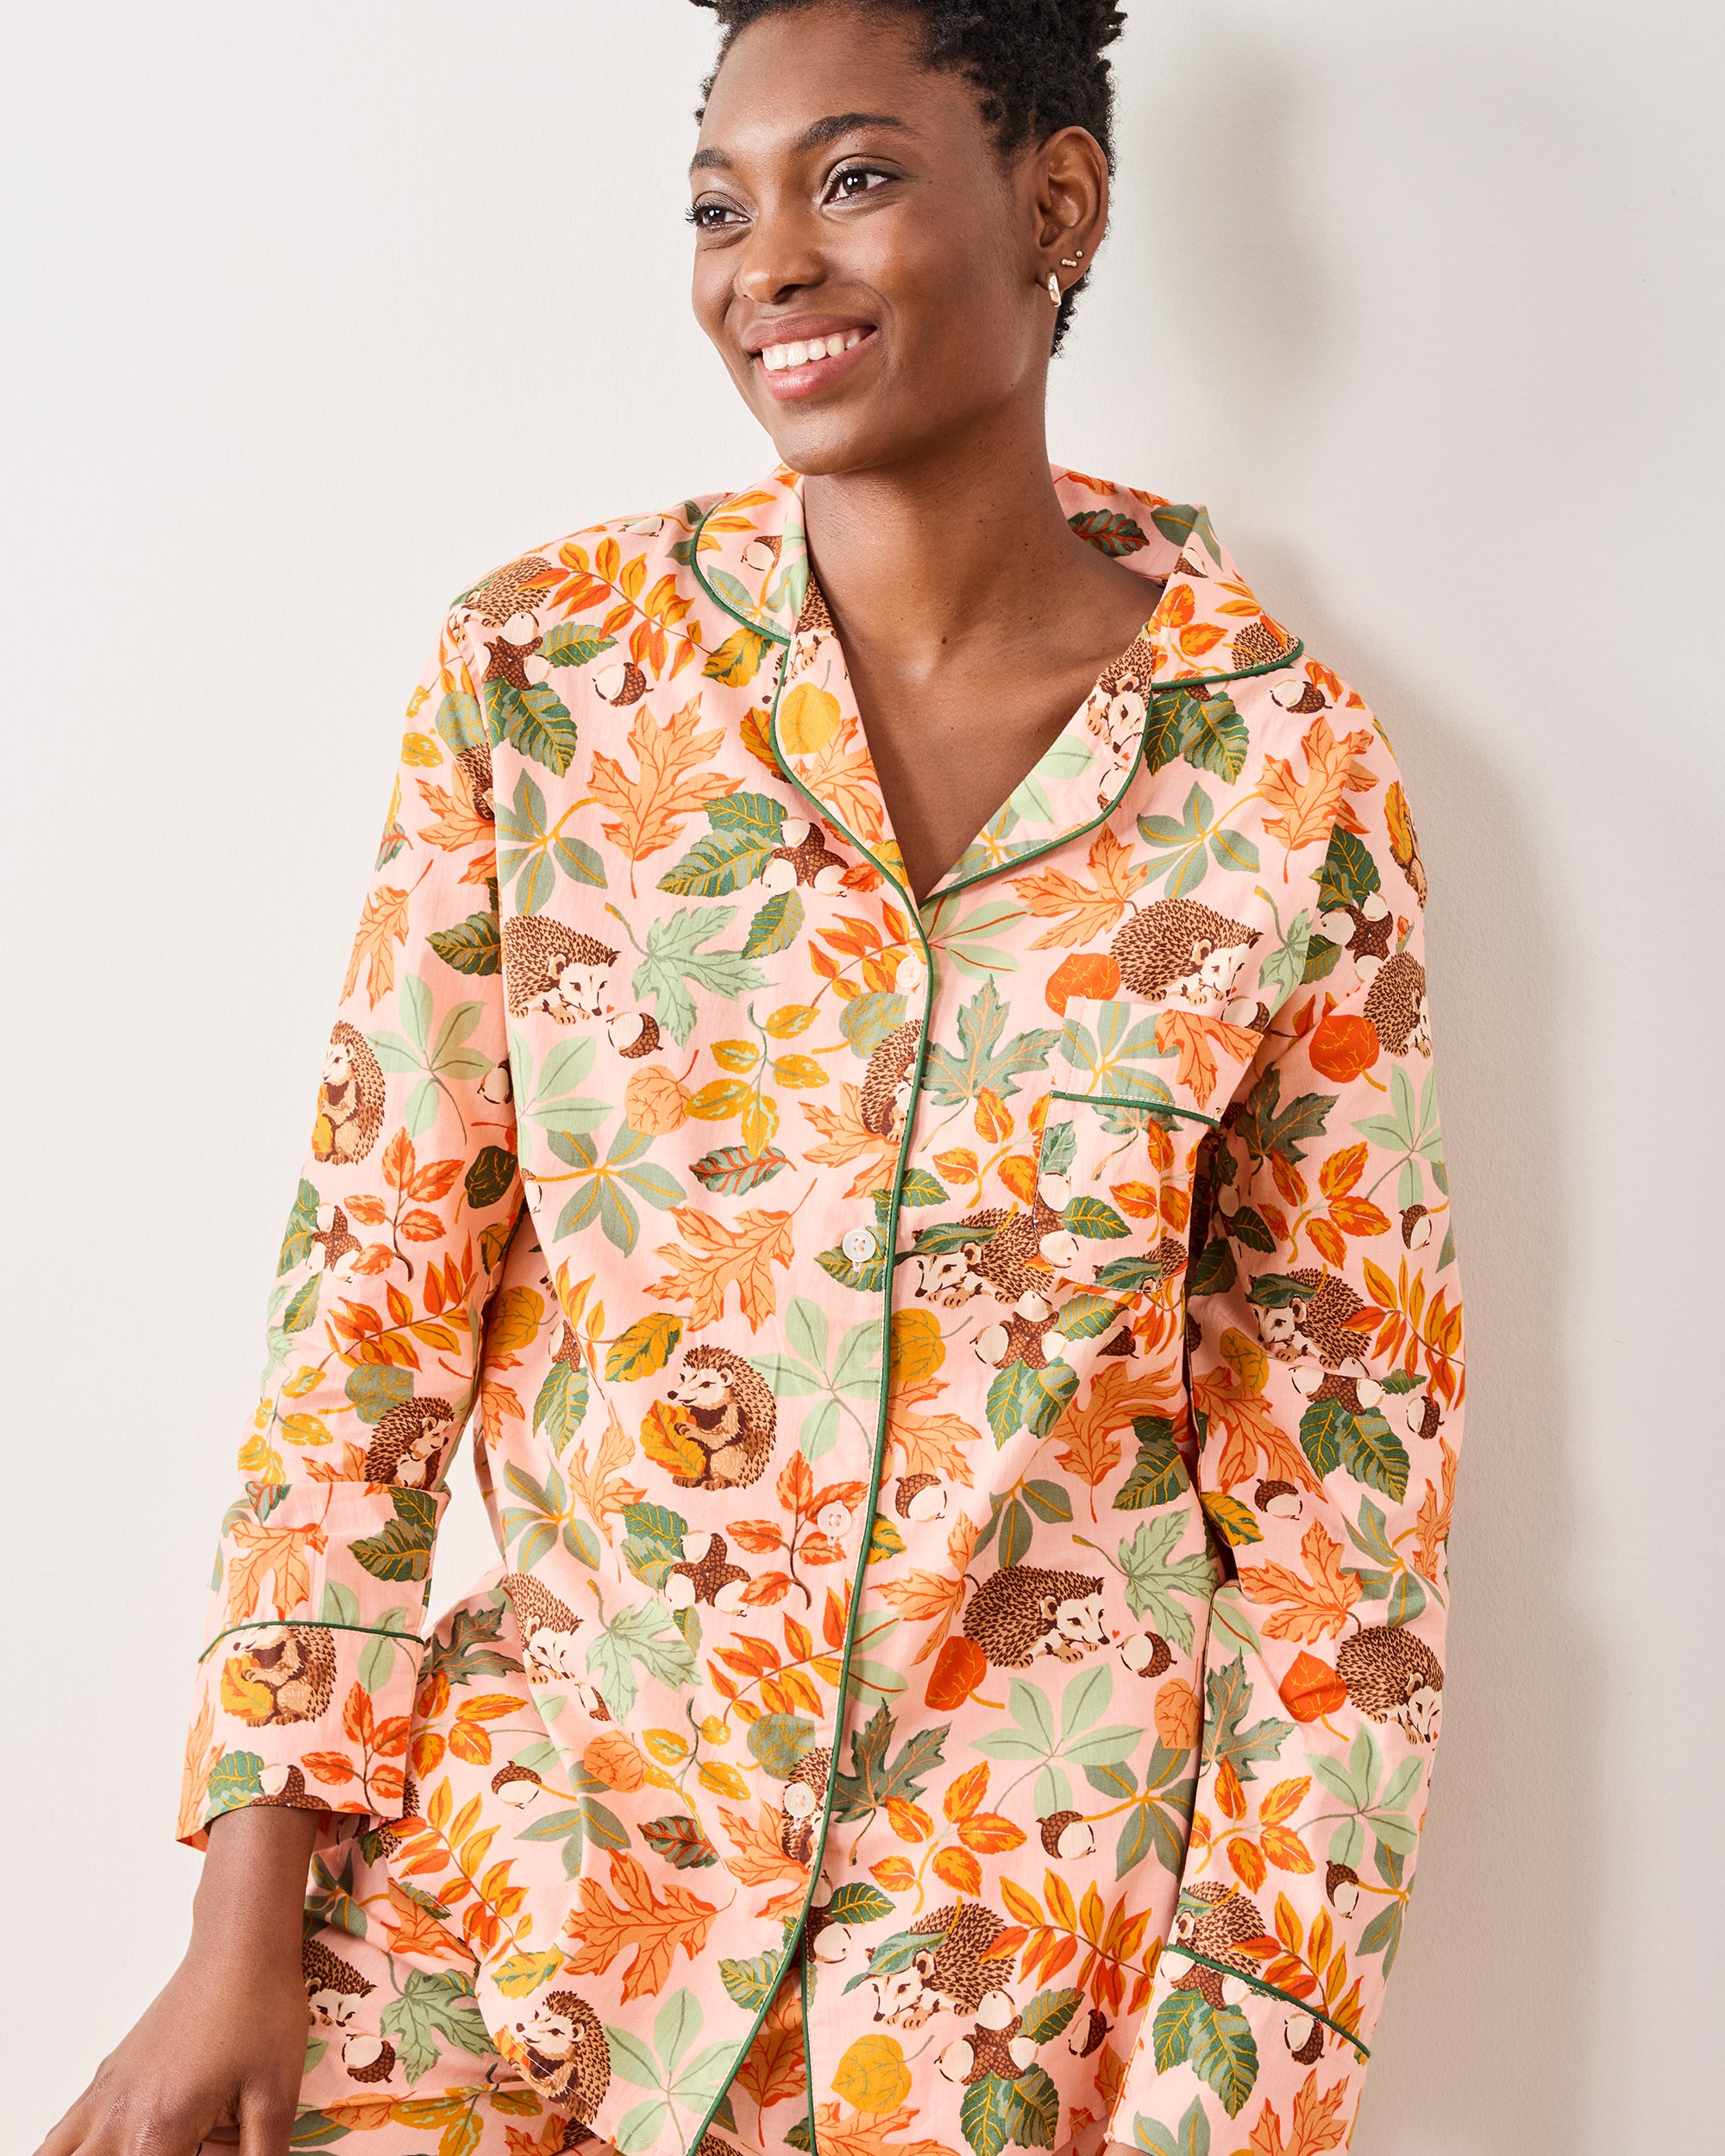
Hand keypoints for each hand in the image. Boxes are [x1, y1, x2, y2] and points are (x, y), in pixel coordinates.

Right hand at [37, 1805, 320, 2155]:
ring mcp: (104, 2096)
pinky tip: (106, 2147)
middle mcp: (117, 2118)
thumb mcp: (276, 2096)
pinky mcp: (106, 2077)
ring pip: (61, 2155)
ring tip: (140, 2146)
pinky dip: (71, 2151)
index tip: (203, 2153)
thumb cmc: (262, 2012)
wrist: (239, 1946)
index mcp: (158, 2131)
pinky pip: (61, 2136)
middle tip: (184, 2146)